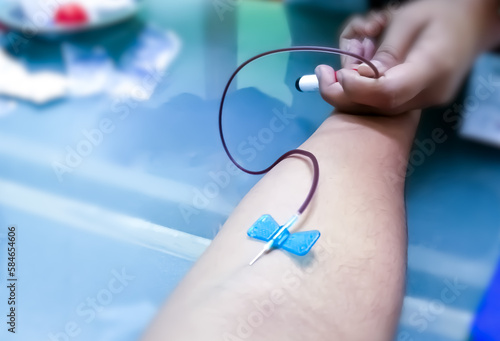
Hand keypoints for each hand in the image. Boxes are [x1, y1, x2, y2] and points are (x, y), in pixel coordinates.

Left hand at [316, 0, 499, 114]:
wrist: (473, 23)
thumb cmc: (441, 12)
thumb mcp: (409, 20)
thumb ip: (385, 51)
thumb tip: (358, 77)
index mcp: (432, 68)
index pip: (388, 93)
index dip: (357, 88)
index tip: (337, 73)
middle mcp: (428, 93)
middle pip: (377, 107)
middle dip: (342, 93)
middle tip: (321, 71)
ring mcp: (424, 101)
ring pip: (376, 107)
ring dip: (350, 87)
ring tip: (350, 54)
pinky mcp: (417, 101)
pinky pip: (383, 101)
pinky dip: (364, 87)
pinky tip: (361, 65)